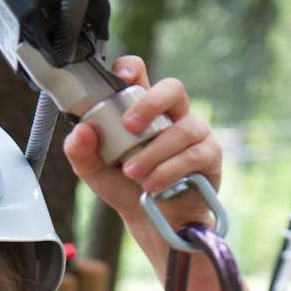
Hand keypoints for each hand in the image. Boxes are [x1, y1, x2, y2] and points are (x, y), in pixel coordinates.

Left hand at [63, 56, 221, 233]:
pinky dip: (169, 171)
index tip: (121, 78)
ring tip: (133, 173)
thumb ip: (80, 151)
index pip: (140, 75)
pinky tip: (152, 185)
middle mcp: (171, 115)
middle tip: (129, 125)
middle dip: (150, 104)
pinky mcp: (209, 155)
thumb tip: (82, 131)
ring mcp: (193, 133)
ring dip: (153, 152)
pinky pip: (193, 155)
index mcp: (142, 109)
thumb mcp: (94, 171)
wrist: (151, 222)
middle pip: (172, 89)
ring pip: (181, 129)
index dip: (132, 68)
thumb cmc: (126, 187)